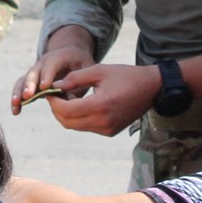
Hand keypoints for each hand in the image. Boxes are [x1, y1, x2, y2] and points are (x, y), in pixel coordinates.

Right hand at [12, 43, 92, 113]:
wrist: (71, 55)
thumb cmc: (81, 64)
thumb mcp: (86, 70)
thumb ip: (78, 85)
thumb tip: (67, 101)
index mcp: (59, 57)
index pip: (51, 65)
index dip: (47, 75)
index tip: (44, 87)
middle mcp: (43, 63)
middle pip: (34, 72)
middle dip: (30, 84)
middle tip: (28, 95)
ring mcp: (35, 71)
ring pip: (24, 80)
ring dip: (19, 92)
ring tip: (16, 104)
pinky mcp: (31, 81)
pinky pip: (21, 88)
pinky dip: (18, 99)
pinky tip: (15, 111)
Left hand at [45, 62, 160, 136]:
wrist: (152, 88)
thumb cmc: (125, 75)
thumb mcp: (98, 71)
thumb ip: (74, 78)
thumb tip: (55, 86)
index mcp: (100, 106)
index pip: (66, 110)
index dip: (53, 102)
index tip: (49, 91)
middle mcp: (103, 122)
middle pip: (67, 122)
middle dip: (56, 109)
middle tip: (54, 95)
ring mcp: (107, 129)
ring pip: (75, 126)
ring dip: (66, 114)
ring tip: (66, 97)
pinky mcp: (110, 131)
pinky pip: (86, 127)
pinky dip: (78, 118)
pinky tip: (79, 104)